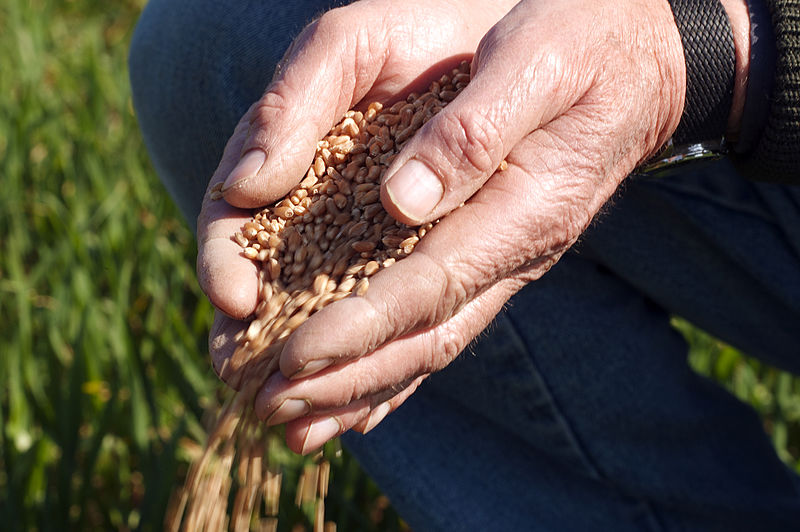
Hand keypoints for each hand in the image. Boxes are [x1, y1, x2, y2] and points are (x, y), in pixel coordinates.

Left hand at [198, 0, 687, 453]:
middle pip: (422, 336)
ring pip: (428, 344)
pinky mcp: (492, 254)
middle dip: (343, 378)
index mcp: (522, 208)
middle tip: (268, 409)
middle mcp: (513, 251)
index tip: (292, 359)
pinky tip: (357, 401)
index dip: (358, 329)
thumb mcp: (534, 61)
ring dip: (359, 389)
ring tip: (294, 424)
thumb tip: (402, 201)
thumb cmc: (581, 44)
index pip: (428, 287)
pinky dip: (394, 369)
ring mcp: (505, 260)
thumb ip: (474, 129)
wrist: (637, 61)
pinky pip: (440, 322)